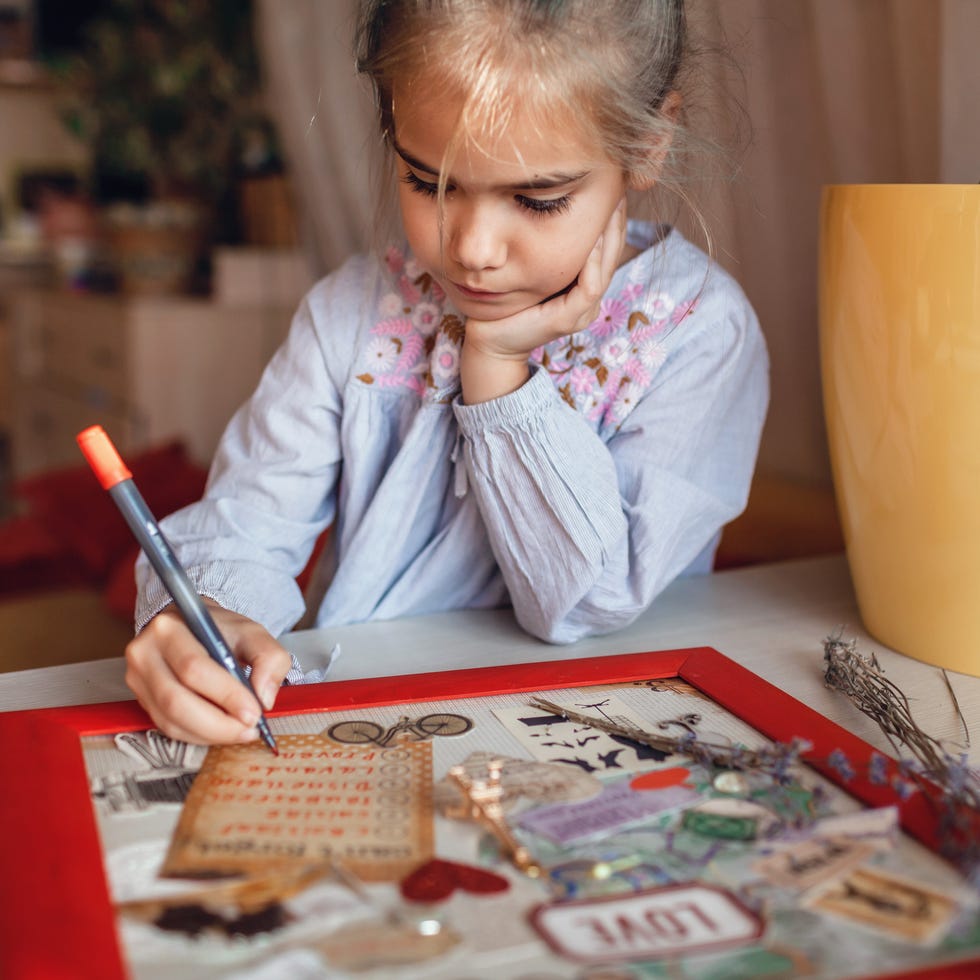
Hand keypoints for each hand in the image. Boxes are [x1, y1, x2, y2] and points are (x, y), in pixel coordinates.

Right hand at [124, 601, 292, 745]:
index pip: (194, 668)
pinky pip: (168, 727)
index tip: (254, 712)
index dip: (226, 696)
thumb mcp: (253, 632)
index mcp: (169, 629)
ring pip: (171, 720)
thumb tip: (264, 698)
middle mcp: (145, 653)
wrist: (192, 627)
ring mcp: (138, 678)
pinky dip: (198, 735)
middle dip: (218, 723)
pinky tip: (220, 730)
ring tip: (240, 731)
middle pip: (176, 701)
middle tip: (249, 728)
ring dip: (210, 733)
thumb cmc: (220, 630)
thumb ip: (269, 659)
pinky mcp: (142, 699)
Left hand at [460, 197, 626, 402]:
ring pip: (605, 269)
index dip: (611, 217)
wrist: (488, 339)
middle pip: (612, 253)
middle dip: (616, 219)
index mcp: (583, 286)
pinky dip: (591, 261)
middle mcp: (588, 299)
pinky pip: (589, 286)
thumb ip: (544, 244)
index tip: (609, 184)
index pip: (606, 246)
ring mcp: (582, 312)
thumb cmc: (505, 300)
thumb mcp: (530, 266)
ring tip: (610, 204)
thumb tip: (547, 203)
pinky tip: (588, 238)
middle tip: (617, 185)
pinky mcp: (568, 320)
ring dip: (609, 236)